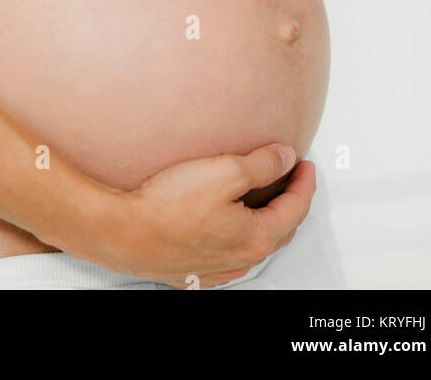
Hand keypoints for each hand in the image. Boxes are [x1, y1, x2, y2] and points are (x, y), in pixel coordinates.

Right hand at [97, 145, 315, 288]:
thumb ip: (261, 164)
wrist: (125, 233)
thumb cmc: (169, 206)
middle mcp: (241, 259)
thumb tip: (285, 158)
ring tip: (261, 198)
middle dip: (290, 202)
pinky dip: (239, 236)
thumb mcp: (224, 171)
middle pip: (280, 229)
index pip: (295, 208)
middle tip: (291, 179)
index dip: (304, 183)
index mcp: (256, 237)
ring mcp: (218, 269)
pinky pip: (230, 254)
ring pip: (254, 244)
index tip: (305, 165)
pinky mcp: (195, 271)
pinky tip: (228, 225)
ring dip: (265, 220)